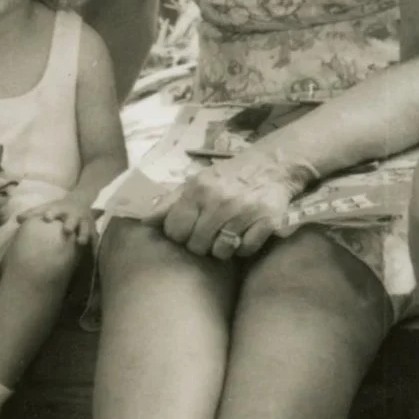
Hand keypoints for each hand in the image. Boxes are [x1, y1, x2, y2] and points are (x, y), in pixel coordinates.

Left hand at [19, 194, 94, 244]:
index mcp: (61, 209)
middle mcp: (73, 215)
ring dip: (83, 234)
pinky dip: (95, 244)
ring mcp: (83, 222)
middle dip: (70, 224)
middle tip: (66, 230)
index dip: (51, 213)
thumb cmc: (58, 208)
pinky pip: (94, 237)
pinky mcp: (92, 229)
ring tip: (81, 242)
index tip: (47, 217)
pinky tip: (94, 253)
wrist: (81, 200)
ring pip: (84, 228)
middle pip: (72, 219)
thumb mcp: (47, 207)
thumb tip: (17, 219)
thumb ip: (33, 213)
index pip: (55, 210)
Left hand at [160, 145, 304, 261]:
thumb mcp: (196, 182)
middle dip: (201, 244)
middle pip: (197, 246)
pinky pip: (246, 250)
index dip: (179, 234)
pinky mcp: (267, 222)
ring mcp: (244, 212)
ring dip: (223, 248)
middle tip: (210, 232)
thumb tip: (145, 222)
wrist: (272, 165)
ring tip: (227, 233)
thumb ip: (170, 202)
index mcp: (198, 189)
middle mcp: (220, 200)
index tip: (188, 229)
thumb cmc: (228, 176)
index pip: (175, 231)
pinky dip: (244, 247)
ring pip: (221, 252)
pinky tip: (245, 233)